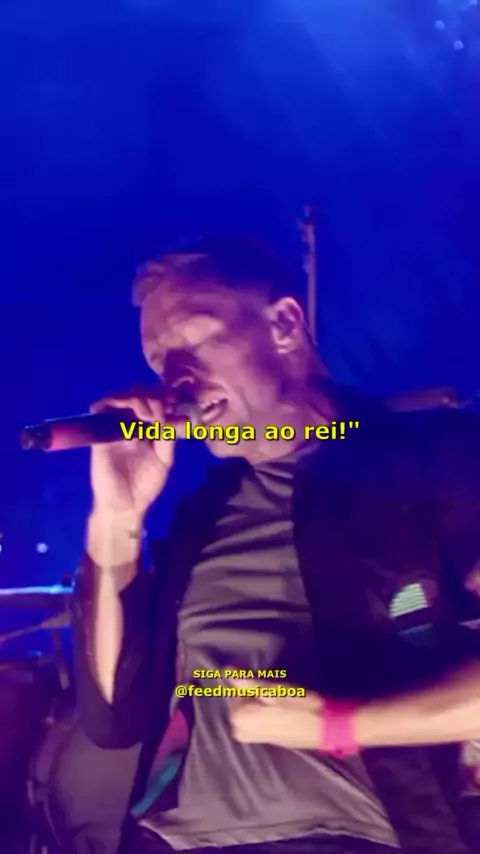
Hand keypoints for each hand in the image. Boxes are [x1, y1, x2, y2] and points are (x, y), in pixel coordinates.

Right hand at [89, 387, 178, 519]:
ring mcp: (115, 427)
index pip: (156, 403)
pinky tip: (125, 412)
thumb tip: (173, 415)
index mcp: (150, 429)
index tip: (172, 404)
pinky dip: (110, 402)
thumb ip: (168, 436)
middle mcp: (133, 424)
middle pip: (139, 395)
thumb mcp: (165, 460)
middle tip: (158, 412)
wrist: (125, 505)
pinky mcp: (100, 433)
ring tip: (144, 414)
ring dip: (134, 398)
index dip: (164, 398)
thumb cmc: (145, 485)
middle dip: (151, 396)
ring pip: (120, 397)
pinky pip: (99, 409)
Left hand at [227, 677, 321, 749]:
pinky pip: (256, 724)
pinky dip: (261, 714)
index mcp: (241, 720)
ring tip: (271, 696)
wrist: (325, 726)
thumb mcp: (272, 690)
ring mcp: (257, 740)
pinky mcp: (270, 741)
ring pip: (246, 717)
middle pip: (237, 708)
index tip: (254, 675)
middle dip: (247, 696)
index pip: (232, 696)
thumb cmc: (298, 705)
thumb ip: (247, 683)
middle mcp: (244, 733)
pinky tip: (276, 707)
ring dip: (254, 705)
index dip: (243, 684)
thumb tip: (226, 671)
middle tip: (264, 687)